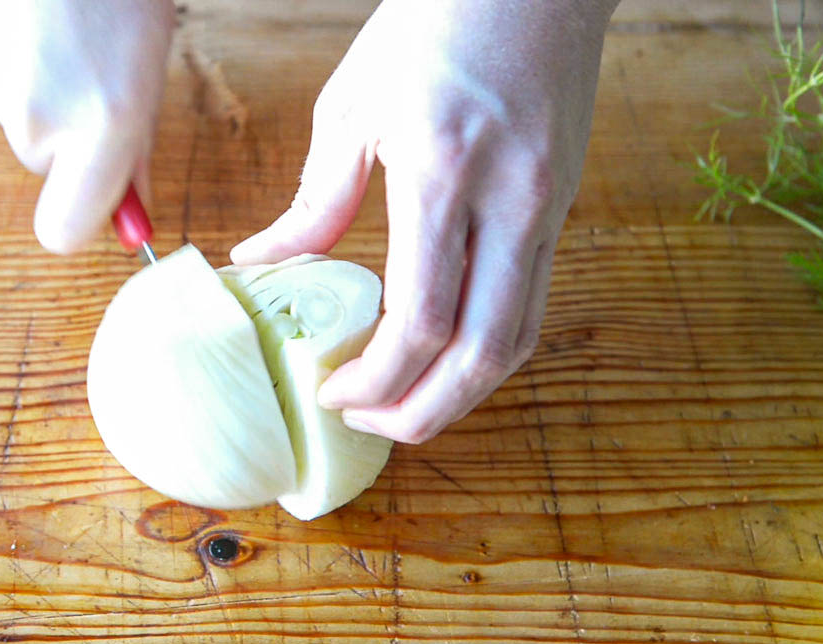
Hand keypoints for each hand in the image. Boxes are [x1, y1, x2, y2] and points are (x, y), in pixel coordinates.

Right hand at [0, 0, 175, 252]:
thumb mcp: (148, 71)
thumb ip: (134, 150)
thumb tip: (131, 219)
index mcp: (104, 129)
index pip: (64, 233)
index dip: (78, 218)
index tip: (92, 199)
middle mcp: (39, 120)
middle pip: (42, 162)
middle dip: (65, 129)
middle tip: (89, 64)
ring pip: (12, 114)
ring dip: (34, 84)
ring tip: (58, 26)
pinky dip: (2, 53)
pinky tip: (23, 13)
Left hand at [230, 0, 617, 442]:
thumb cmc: (432, 24)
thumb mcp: (352, 107)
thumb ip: (313, 202)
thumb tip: (261, 261)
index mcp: (440, 172)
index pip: (420, 320)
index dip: (375, 378)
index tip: (331, 392)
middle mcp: (507, 202)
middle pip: (480, 355)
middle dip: (422, 412)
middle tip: (369, 425)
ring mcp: (546, 207)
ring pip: (517, 339)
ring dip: (462, 392)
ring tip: (405, 403)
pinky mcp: (561, 206)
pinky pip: (531, 302)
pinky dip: (486, 347)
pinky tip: (444, 351)